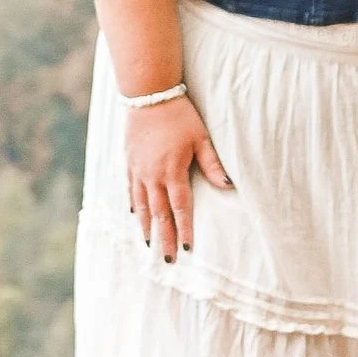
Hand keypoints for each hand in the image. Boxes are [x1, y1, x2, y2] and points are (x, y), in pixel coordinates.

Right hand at [126, 96, 232, 259]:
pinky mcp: (129, 163)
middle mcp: (153, 176)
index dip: (184, 230)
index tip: (187, 249)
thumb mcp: (201, 138)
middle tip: (168, 260)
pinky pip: (130, 190)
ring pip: (142, 206)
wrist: (149, 96)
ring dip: (146, 227)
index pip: (180, 208)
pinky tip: (135, 215)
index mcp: (173, 172)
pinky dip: (134, 206)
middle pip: (159, 214)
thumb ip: (212, 164)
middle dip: (165, 238)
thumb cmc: (179, 116)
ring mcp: (138, 171)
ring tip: (150, 245)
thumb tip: (228, 186)